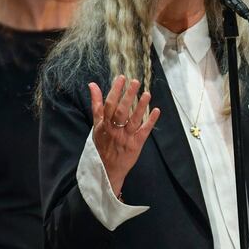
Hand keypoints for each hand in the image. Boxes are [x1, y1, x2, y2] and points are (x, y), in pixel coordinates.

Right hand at [89, 76, 160, 196]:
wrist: (107, 170)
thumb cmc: (102, 144)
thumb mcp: (96, 125)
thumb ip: (96, 105)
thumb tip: (92, 85)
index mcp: (104, 125)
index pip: (109, 105)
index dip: (115, 91)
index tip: (121, 78)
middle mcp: (114, 130)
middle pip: (121, 111)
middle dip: (128, 96)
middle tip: (135, 82)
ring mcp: (126, 137)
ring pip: (133, 120)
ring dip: (140, 107)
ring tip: (147, 94)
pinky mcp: (136, 145)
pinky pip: (144, 132)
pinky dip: (150, 121)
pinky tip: (156, 111)